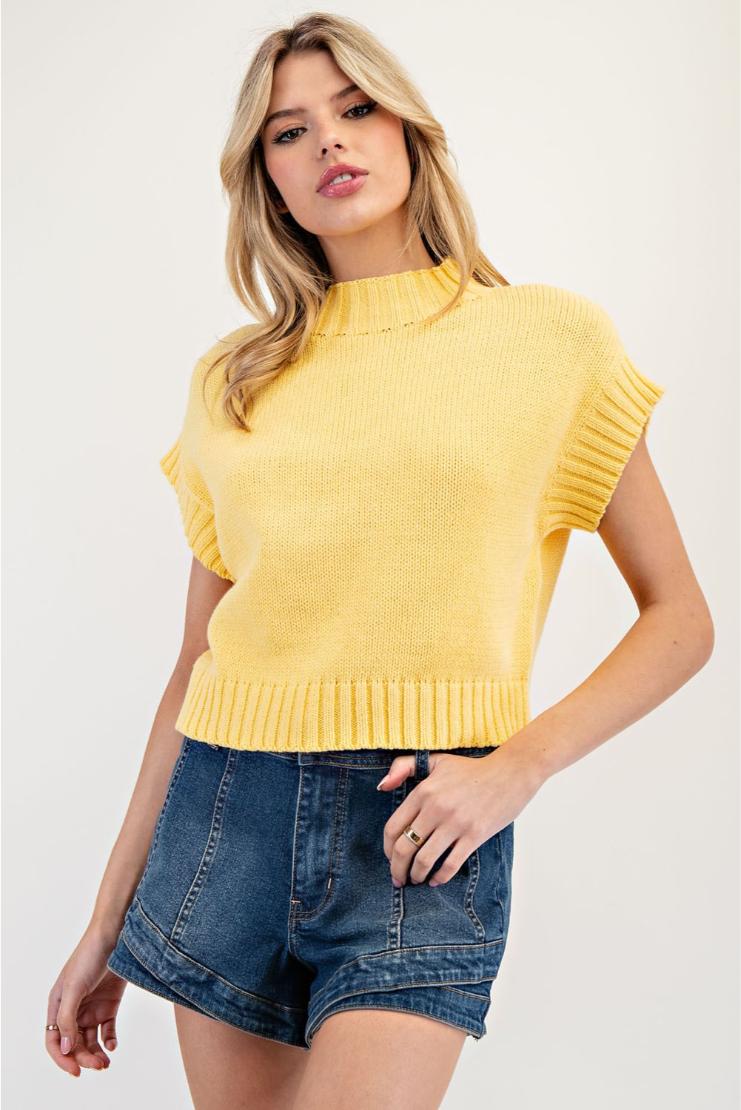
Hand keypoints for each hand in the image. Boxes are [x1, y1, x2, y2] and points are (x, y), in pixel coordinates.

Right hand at [45, 924, 127, 1077]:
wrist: (116, 934)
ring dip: (96, 1053)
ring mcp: (92, 1007)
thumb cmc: (90, 955)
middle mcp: (74, 1009)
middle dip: (84, 1058)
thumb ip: (67, 1018)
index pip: (54, 1040)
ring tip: (106, 1062)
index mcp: (58, 1004)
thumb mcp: (75, 987)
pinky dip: (110, 1040)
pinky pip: (107, 1030)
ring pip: (90, 1040)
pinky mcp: (110, 1004)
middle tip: (99, 1065)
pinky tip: (113, 1044)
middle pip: (74, 1043)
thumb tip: (65, 1048)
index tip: (76, 1071)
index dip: (62, 1058)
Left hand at [379, 745, 543, 886]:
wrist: (510, 773)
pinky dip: (440, 877)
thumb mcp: (435, 761)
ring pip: (425, 859)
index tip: (390, 858)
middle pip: (405, 848)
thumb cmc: (471, 769)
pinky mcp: (475, 835)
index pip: (393, 827)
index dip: (387, 849)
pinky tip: (436, 881)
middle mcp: (436, 808)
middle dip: (397, 869)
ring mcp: (456, 823)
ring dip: (416, 876)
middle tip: (398, 878)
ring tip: (416, 880)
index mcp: (423, 791)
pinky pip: (451, 864)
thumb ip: (403, 768)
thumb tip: (382, 787)